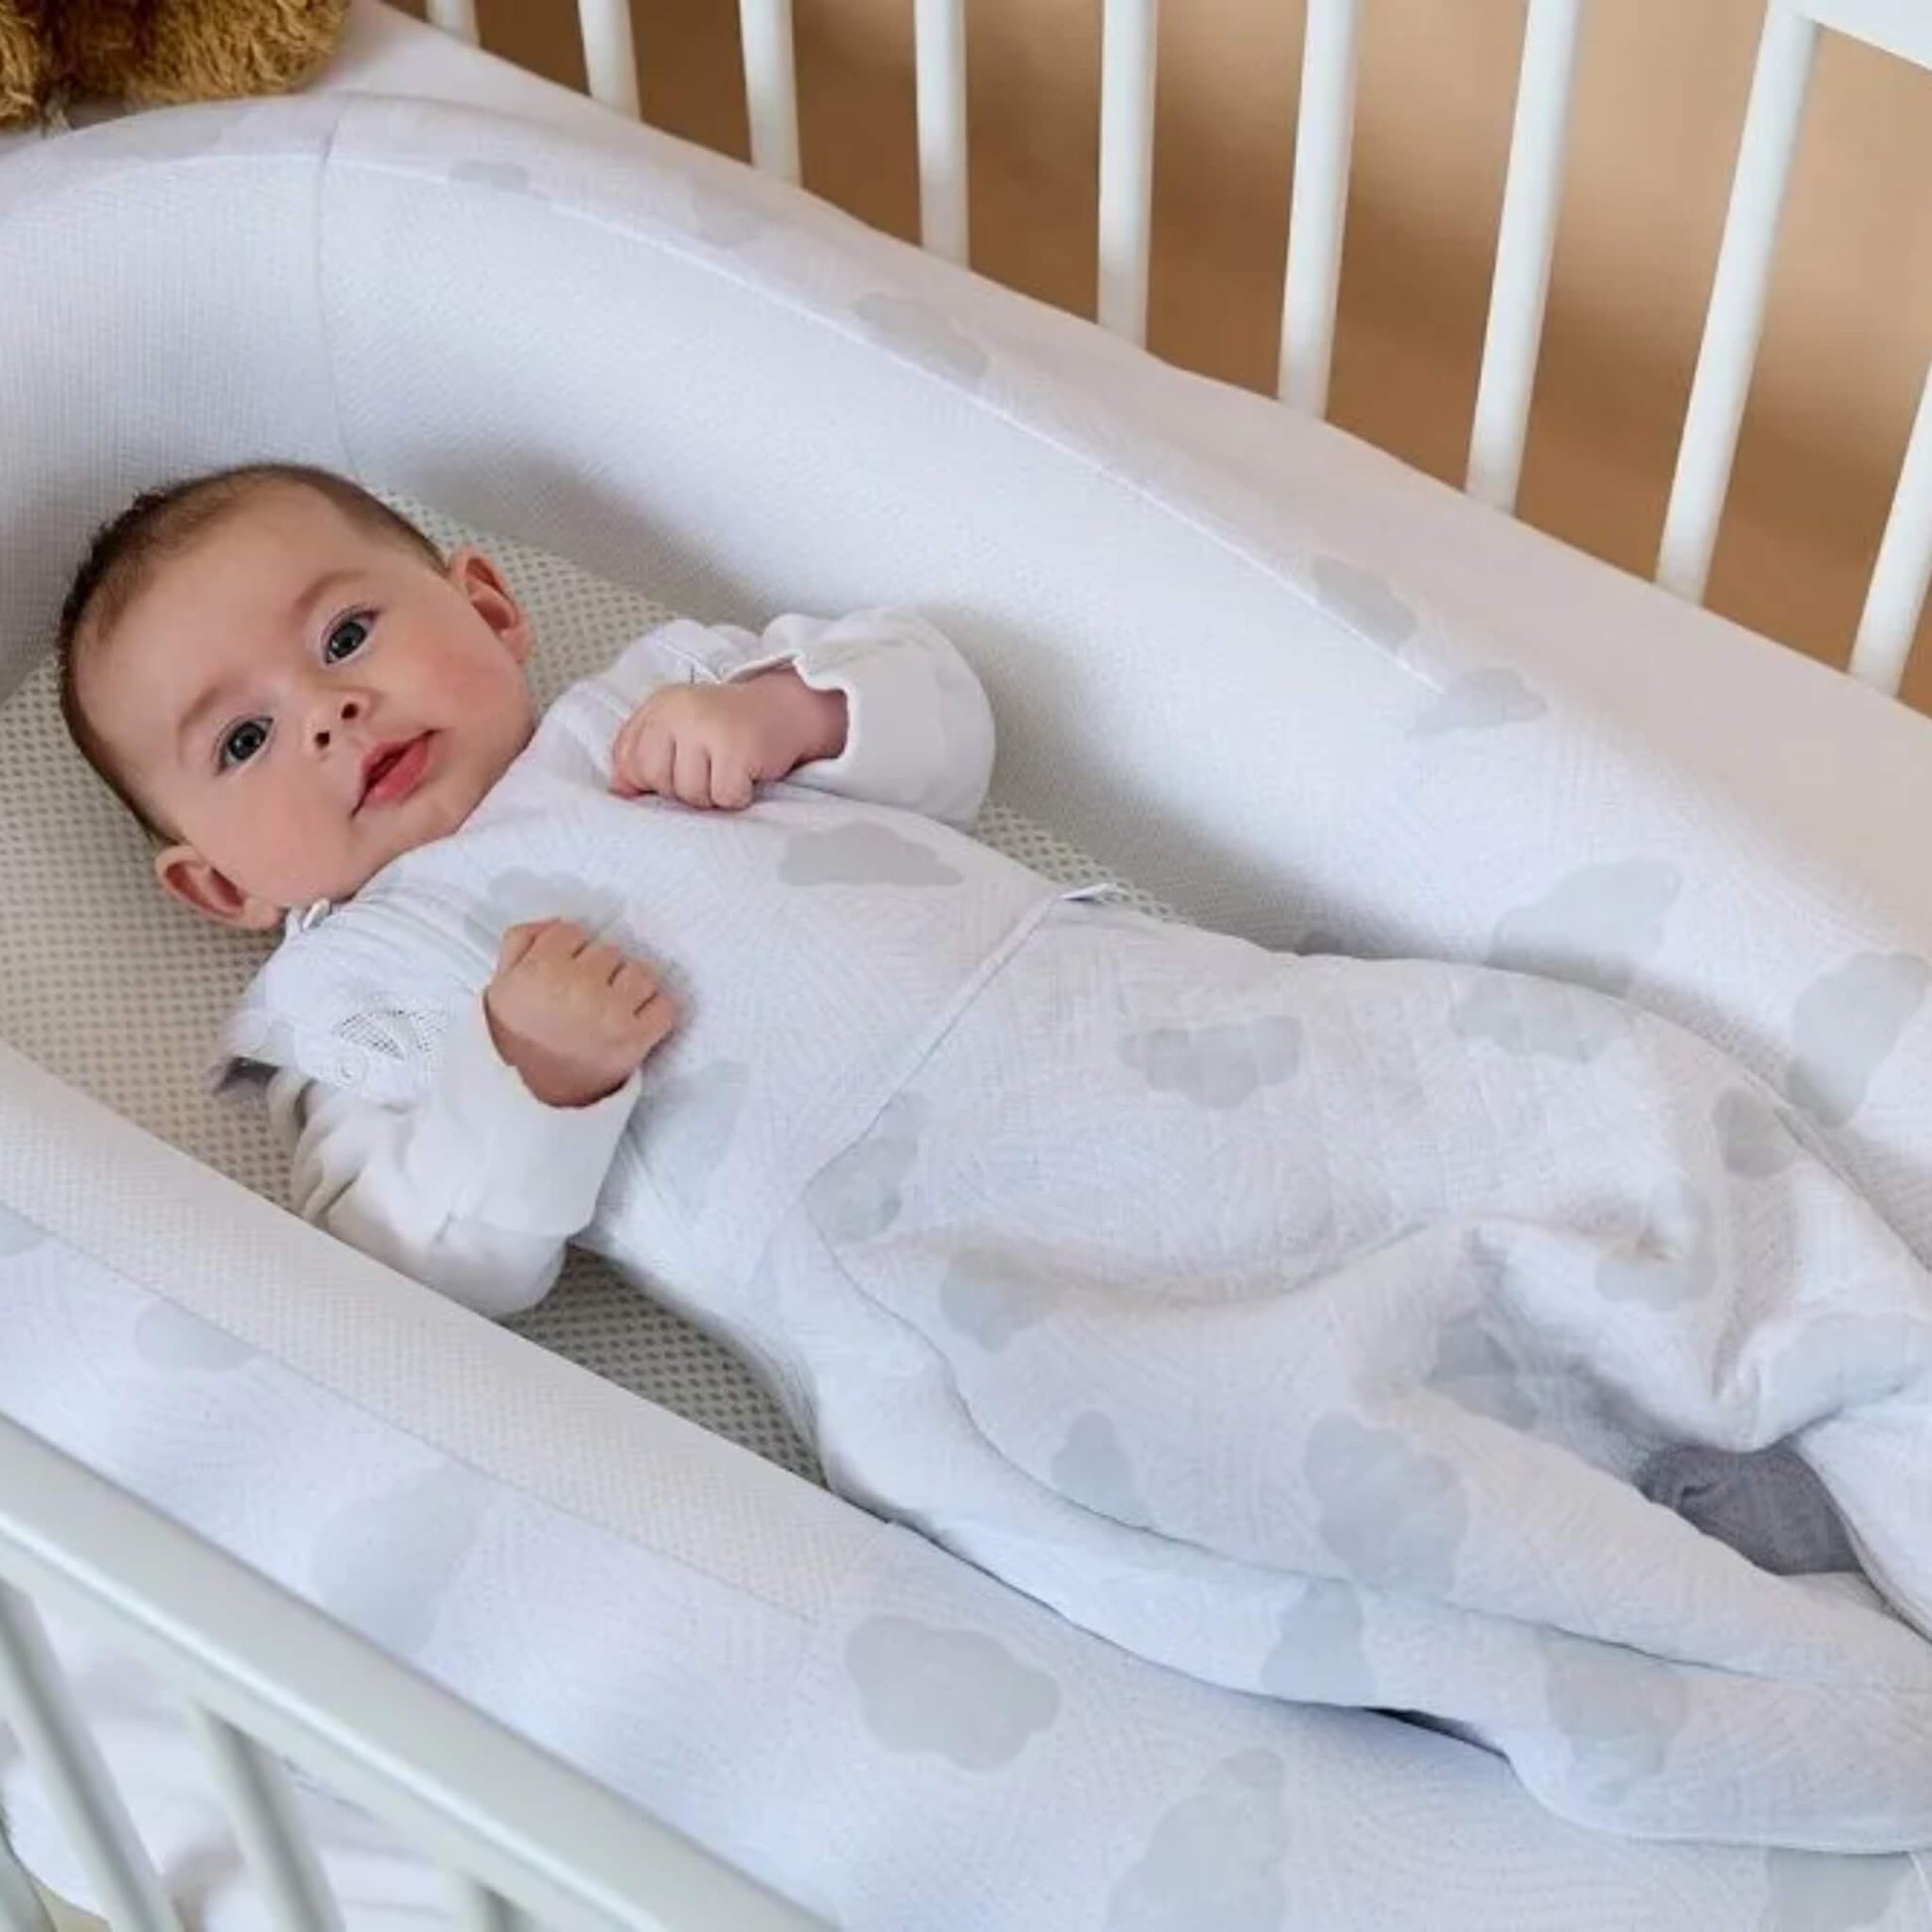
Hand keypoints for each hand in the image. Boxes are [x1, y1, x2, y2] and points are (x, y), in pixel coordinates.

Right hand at [483, 919, 676, 1108]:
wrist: (528, 1098)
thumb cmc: (516, 1039)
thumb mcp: (500, 984)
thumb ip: (521, 941)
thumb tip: (556, 924)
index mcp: (541, 968)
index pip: (571, 932)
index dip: (566, 952)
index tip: (561, 973)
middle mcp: (579, 985)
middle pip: (608, 951)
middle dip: (597, 970)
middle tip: (582, 997)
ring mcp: (611, 1012)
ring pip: (640, 973)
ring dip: (628, 987)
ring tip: (607, 1008)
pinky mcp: (636, 1038)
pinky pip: (664, 1006)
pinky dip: (653, 1012)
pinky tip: (630, 1022)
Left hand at [610, 670, 846, 809]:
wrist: (788, 708)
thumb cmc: (730, 726)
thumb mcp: (680, 728)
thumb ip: (644, 753)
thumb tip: (619, 791)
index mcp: (660, 706)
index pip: (629, 761)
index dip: (650, 779)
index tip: (677, 771)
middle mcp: (679, 712)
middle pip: (658, 781)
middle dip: (683, 788)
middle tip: (710, 769)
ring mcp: (708, 728)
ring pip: (691, 794)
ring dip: (714, 794)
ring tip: (729, 769)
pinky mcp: (738, 748)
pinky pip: (724, 797)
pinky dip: (738, 796)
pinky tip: (747, 775)